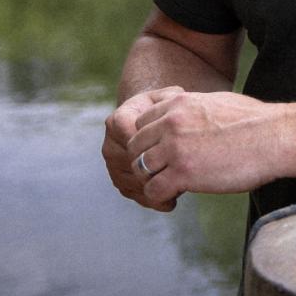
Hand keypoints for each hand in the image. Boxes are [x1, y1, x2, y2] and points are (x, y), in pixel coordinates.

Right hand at [104, 86, 185, 210]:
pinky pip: (135, 195)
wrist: (150, 123)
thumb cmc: (163, 108)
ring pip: (134, 183)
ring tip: (182, 185)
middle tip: (185, 173)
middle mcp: (110, 145)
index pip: (133, 139)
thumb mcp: (168, 96)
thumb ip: (172, 97)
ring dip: (158, 187)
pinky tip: (171, 199)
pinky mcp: (120, 183)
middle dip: (159, 170)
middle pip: (133, 165)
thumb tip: (175, 104)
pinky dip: (153, 199)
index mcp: (118, 121)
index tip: (179, 150)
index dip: (155, 147)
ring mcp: (112, 166)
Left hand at [125, 90, 290, 206]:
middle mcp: (171, 122)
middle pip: (136, 147)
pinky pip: (153, 189)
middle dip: (146, 162)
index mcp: (179, 103)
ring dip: (151, 180)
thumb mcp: (218, 102)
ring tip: (168, 188)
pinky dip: (159, 197)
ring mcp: (175, 148)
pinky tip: (174, 198)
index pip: (141, 123)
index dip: (149, 141)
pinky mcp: (183, 173)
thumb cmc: (257, 122)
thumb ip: (194, 110)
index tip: (163, 154)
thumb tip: (190, 117)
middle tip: (163, 174)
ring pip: (140, 168)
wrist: (277, 137)